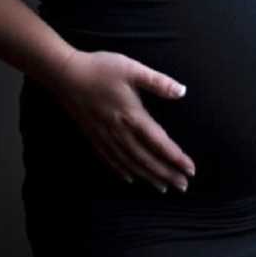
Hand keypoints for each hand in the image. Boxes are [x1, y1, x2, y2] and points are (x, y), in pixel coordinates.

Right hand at [47, 50, 196, 192]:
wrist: (65, 75)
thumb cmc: (100, 68)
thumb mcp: (132, 69)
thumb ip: (158, 82)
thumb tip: (182, 91)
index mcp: (133, 116)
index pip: (159, 142)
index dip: (176, 157)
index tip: (190, 170)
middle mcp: (120, 132)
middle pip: (146, 159)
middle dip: (166, 174)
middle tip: (182, 186)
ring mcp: (105, 136)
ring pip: (129, 163)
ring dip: (147, 176)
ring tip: (162, 187)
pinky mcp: (93, 136)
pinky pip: (109, 160)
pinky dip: (122, 171)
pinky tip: (130, 178)